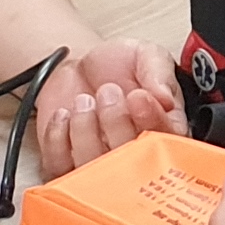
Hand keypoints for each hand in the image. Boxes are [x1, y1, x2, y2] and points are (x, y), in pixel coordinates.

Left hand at [26, 38, 180, 175]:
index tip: (138, 96)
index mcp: (164, 132)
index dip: (151, 122)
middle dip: (117, 124)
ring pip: (94, 170)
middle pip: (132, 167)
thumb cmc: (119, 65)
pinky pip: (61, 169)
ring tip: (84, 100)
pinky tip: (64, 116)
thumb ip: (158, 71)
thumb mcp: (146, 54)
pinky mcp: (69, 168)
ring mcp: (102, 168)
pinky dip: (58, 140)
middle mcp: (137, 157)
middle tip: (108, 91)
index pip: (166, 145)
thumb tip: (166, 98)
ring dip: (85, 131)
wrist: (81, 67)